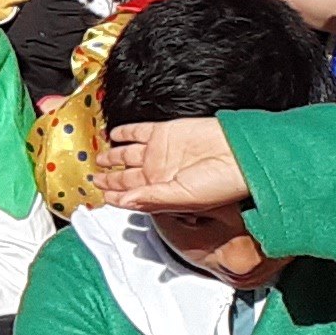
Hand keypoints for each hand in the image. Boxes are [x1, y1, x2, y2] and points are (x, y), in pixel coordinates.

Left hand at [93, 119, 248, 212]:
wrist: (241, 155)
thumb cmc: (223, 183)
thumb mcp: (184, 198)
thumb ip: (152, 199)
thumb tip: (123, 202)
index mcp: (163, 191)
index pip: (131, 195)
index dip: (114, 196)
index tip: (99, 197)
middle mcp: (159, 172)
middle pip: (126, 176)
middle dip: (110, 179)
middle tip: (94, 179)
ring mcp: (160, 151)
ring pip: (127, 154)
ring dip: (112, 156)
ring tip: (98, 158)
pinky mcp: (165, 131)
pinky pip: (137, 131)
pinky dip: (123, 133)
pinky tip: (113, 134)